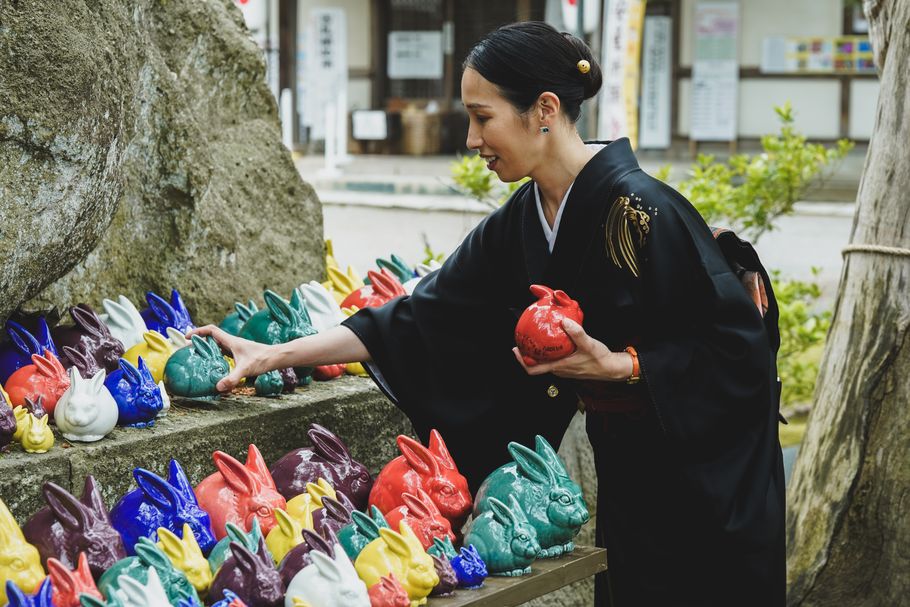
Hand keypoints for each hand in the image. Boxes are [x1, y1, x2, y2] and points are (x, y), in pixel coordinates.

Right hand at [186, 325, 274, 391]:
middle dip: (199, 341)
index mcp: (231, 341)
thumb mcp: (245, 369)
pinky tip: (214, 365)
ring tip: (197, 357)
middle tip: (188, 349)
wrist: (277, 358)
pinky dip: (216, 355)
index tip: (187, 337)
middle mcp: (232, 343)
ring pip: (218, 345)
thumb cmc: (262, 360)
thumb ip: (232, 378)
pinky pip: (224, 352)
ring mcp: (236, 348)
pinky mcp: (240, 354)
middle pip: (212, 337)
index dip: (198, 331)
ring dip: (207, 348)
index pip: (211, 330)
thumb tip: (218, 387)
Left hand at [512, 318, 630, 380]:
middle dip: (527, 354)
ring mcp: (563, 370)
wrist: (611, 369)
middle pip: (536, 365)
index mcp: (559, 367)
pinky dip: (549, 353)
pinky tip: (552, 342)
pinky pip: (554, 361)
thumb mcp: (588, 344)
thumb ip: (576, 333)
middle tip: (523, 341)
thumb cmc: (600, 360)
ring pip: (545, 363)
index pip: (533, 369)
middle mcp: (559, 370)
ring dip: (538, 354)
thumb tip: (564, 322)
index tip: (516, 350)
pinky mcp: (569, 367)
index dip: (521, 361)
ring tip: (535, 340)